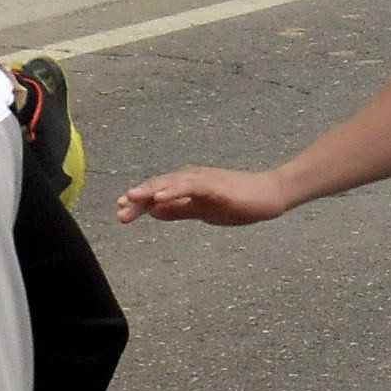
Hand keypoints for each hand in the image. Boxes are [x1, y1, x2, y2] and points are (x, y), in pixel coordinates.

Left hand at [117, 166, 293, 227]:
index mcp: (188, 185)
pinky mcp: (216, 185)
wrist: (271, 195)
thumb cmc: (240, 202)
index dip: (139, 202)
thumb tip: (153, 212)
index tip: (120, 212)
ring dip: (150, 190)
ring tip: (130, 198)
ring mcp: (204, 179)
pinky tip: (160, 197)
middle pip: (159, 186)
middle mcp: (192, 177)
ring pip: (171, 182)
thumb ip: (179, 210)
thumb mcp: (204, 211)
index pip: (158, 193)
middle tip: (119, 211)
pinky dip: (174, 190)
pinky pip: (191, 186)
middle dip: (138, 199)